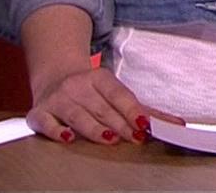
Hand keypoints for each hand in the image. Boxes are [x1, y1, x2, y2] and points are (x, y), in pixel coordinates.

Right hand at [27, 64, 175, 145]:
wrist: (54, 77)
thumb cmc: (90, 90)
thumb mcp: (114, 92)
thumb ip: (142, 109)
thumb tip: (176, 124)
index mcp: (99, 78)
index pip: (119, 95)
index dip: (132, 110)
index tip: (145, 125)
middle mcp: (78, 85)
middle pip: (101, 108)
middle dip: (119, 124)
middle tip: (135, 137)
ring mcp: (58, 99)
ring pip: (78, 115)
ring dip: (94, 128)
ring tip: (110, 138)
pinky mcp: (39, 112)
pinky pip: (46, 122)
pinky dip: (57, 130)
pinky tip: (68, 138)